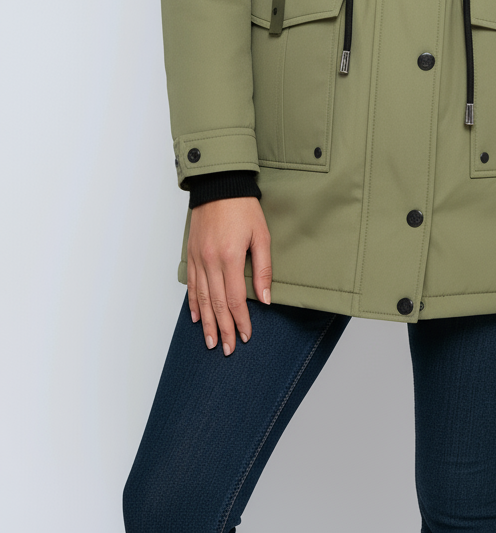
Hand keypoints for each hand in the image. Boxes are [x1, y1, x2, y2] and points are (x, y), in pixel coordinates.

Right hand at [187, 196, 272, 353]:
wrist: (219, 185)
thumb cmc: (243, 207)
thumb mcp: (262, 235)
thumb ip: (264, 268)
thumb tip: (265, 298)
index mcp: (230, 258)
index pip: (236, 299)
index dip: (241, 320)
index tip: (246, 336)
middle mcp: (211, 261)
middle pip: (217, 304)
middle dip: (223, 329)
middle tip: (227, 349)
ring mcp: (198, 259)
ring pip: (202, 298)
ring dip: (207, 323)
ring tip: (210, 341)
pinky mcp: (191, 254)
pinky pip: (192, 284)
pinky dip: (194, 303)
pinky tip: (196, 316)